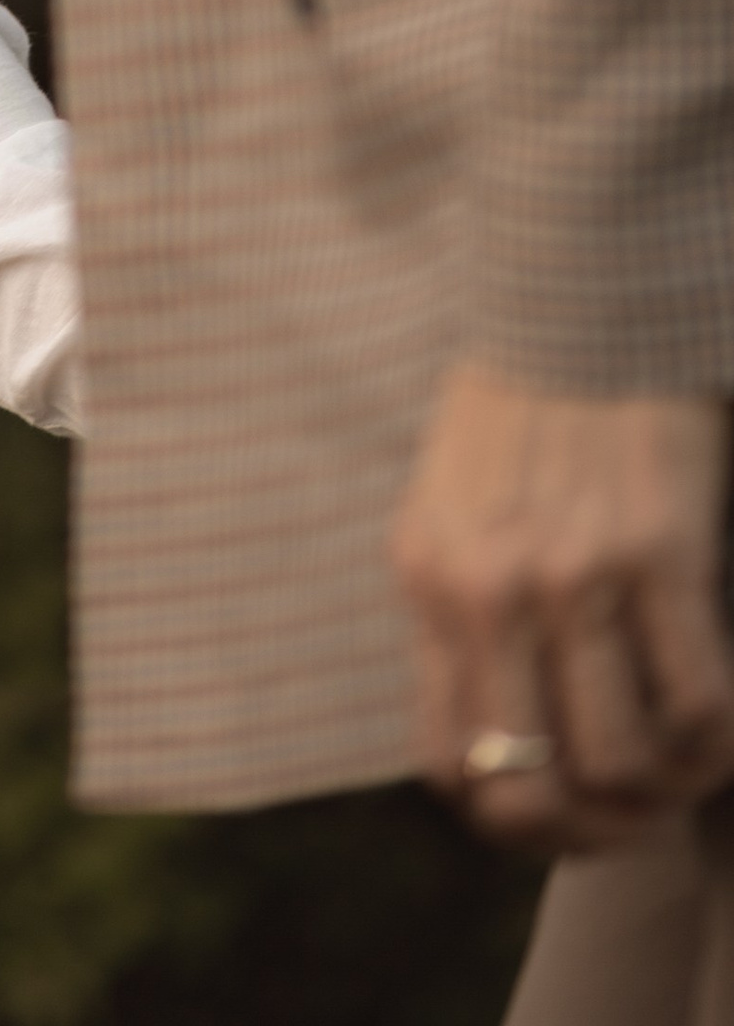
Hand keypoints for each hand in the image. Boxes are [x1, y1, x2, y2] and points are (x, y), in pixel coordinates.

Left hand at [392, 359, 733, 851]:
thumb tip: (494, 734)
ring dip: (663, 790)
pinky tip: (718, 714)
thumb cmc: (518, 412)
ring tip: (680, 759)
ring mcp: (576, 575)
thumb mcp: (448, 510)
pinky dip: (717, 740)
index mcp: (430, 581)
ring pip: (620, 768)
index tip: (559, 809)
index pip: (449, 765)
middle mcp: (489, 590)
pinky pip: (700, 705)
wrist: (579, 301)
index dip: (510, 821)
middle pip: (530, 792)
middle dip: (591, 834)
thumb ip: (461, 611)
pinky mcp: (662, 553)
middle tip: (632, 810)